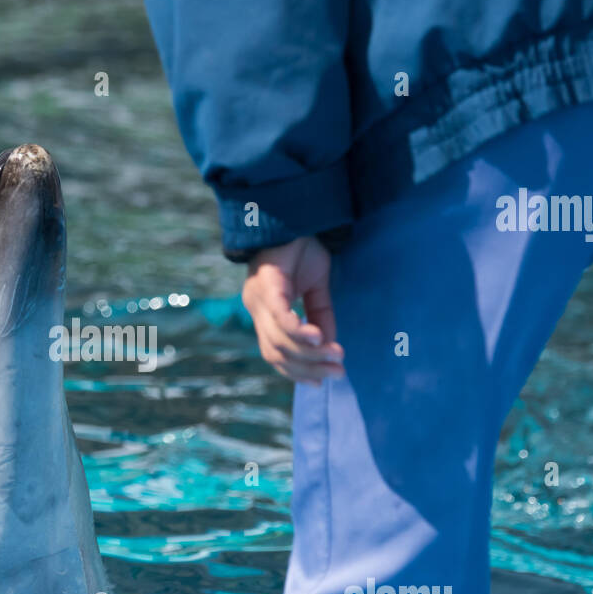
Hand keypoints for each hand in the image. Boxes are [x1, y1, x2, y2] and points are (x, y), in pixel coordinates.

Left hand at [241, 236, 344, 385]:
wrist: (293, 212)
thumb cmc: (302, 248)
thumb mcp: (316, 287)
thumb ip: (320, 316)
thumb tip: (329, 346)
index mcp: (264, 312)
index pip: (275, 354)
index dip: (296, 372)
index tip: (322, 381)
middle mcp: (255, 308)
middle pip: (276, 353)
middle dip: (307, 368)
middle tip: (337, 372)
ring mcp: (257, 297)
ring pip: (279, 340)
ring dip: (309, 354)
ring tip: (336, 356)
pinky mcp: (266, 284)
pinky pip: (281, 317)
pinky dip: (299, 332)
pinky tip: (318, 338)